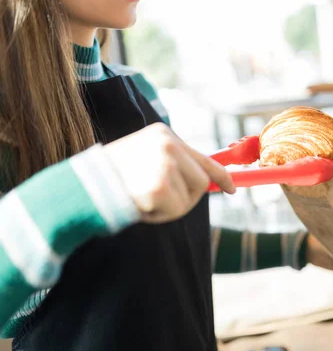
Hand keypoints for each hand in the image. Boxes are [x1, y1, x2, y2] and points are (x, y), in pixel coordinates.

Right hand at [103, 123, 234, 222]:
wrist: (82, 187)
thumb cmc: (113, 177)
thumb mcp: (145, 159)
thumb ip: (174, 166)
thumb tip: (207, 182)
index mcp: (164, 135)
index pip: (203, 158)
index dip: (221, 176)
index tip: (232, 189)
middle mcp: (168, 145)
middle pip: (200, 181)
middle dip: (187, 196)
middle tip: (160, 199)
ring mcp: (165, 164)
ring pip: (188, 198)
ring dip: (169, 206)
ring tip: (142, 197)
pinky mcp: (160, 186)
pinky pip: (175, 210)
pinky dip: (160, 215)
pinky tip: (140, 204)